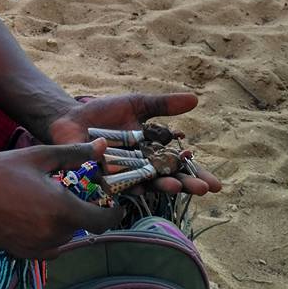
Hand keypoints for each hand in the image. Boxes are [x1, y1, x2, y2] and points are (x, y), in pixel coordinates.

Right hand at [0, 139, 122, 258]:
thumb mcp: (41, 156)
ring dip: (66, 221)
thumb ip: (76, 154)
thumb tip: (103, 146)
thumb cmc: (3, 170)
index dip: (114, 213)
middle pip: (84, 226)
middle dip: (84, 209)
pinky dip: (51, 233)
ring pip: (67, 236)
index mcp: (63, 209)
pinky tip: (36, 215)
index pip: (103, 221)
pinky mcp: (26, 253)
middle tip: (71, 191)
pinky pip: (50, 247)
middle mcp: (54, 234)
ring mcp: (39, 247)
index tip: (115, 204)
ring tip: (49, 200)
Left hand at [48, 93, 220, 196]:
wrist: (71, 117)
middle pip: (167, 178)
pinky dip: (128, 186)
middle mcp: (140, 168)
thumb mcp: (137, 104)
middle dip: (185, 184)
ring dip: (161, 187)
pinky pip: (116, 185)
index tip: (216, 184)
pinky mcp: (101, 177)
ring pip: (146, 184)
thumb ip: (163, 105)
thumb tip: (195, 99)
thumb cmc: (104, 112)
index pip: (178, 166)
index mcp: (151, 152)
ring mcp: (122, 175)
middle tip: (203, 189)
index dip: (196, 174)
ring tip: (177, 187)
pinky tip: (140, 188)